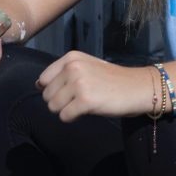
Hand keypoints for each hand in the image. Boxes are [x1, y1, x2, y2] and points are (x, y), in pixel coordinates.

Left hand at [36, 51, 152, 121]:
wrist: (138, 87)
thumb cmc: (112, 80)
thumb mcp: (86, 67)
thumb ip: (63, 73)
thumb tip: (38, 85)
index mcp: (71, 57)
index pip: (43, 79)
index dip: (55, 89)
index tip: (72, 90)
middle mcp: (73, 67)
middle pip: (46, 95)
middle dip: (60, 101)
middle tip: (80, 98)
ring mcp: (79, 83)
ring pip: (53, 106)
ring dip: (66, 110)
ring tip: (84, 104)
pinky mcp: (85, 101)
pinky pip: (64, 116)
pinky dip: (73, 118)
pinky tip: (88, 110)